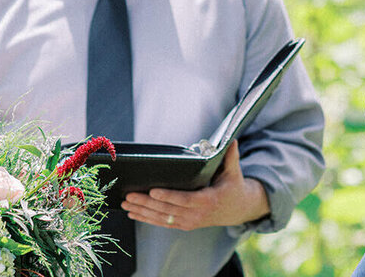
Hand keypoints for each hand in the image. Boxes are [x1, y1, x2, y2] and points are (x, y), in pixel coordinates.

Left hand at [121, 141, 269, 229]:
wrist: (238, 209)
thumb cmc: (233, 186)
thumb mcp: (234, 172)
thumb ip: (231, 157)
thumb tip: (232, 139)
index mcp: (208, 200)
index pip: (185, 200)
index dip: (168, 196)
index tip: (152, 191)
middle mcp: (197, 214)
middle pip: (168, 210)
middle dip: (147, 203)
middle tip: (129, 195)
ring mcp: (190, 222)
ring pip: (162, 218)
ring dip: (142, 212)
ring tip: (126, 203)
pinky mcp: (184, 225)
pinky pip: (163, 223)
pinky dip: (147, 219)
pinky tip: (133, 213)